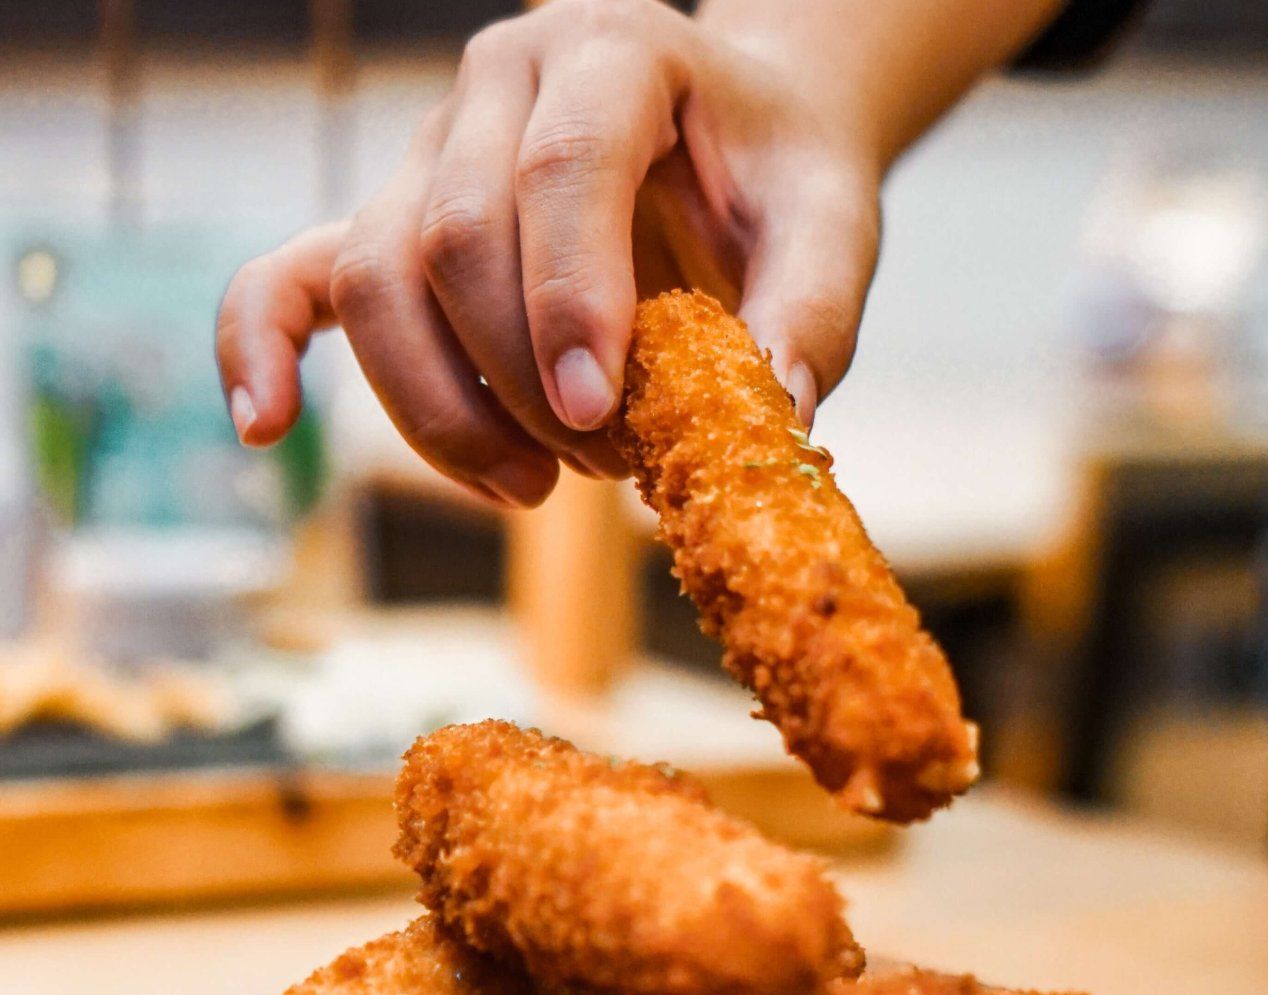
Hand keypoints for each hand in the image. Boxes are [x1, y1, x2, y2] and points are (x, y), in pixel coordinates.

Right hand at [214, 0, 880, 506]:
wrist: (733, 137)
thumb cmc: (776, 182)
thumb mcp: (830, 230)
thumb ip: (809, 313)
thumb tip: (773, 419)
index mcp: (613, 54)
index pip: (562, 169)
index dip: (566, 299)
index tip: (591, 415)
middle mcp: (499, 82)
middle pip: (452, 238)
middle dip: (515, 381)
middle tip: (604, 466)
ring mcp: (430, 150)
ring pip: (372, 279)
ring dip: (436, 409)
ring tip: (528, 490)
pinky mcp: (392, 218)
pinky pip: (292, 272)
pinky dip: (260, 344)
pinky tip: (263, 428)